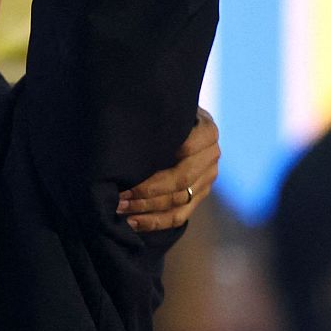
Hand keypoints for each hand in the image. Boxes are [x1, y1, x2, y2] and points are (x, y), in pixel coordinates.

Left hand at [118, 107, 219, 230]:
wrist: (181, 120)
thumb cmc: (164, 110)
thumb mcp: (166, 107)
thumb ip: (159, 117)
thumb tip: (132, 126)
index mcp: (207, 131)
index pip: (185, 150)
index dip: (159, 160)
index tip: (128, 169)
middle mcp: (212, 156)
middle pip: (180, 180)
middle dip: (146, 191)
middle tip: (118, 196)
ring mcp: (208, 179)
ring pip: (179, 202)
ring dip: (147, 209)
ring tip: (119, 209)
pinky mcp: (200, 196)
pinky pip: (180, 216)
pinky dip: (155, 222)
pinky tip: (133, 223)